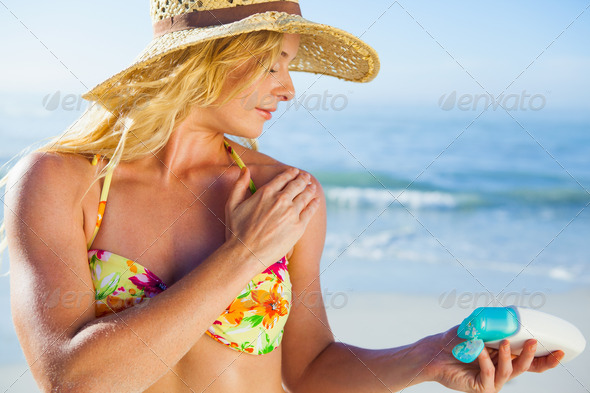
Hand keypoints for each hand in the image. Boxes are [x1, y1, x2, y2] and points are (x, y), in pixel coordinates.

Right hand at [224, 166, 318, 266]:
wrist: (245, 254)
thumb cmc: (236, 231)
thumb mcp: (232, 204)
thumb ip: (239, 185)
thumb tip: (245, 169)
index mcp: (266, 193)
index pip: (283, 178)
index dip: (291, 173)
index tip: (295, 172)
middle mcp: (280, 200)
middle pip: (297, 184)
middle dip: (302, 179)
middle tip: (306, 177)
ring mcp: (291, 213)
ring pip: (305, 195)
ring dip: (309, 189)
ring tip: (312, 187)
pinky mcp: (299, 226)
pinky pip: (310, 210)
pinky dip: (314, 203)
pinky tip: (316, 201)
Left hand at [423, 326, 563, 391]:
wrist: (435, 351)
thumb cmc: (456, 339)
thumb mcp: (477, 328)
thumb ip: (494, 323)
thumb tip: (508, 313)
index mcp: (505, 357)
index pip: (530, 361)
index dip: (546, 358)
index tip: (561, 351)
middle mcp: (502, 370)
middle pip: (526, 368)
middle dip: (532, 356)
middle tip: (533, 341)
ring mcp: (492, 380)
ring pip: (509, 371)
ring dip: (507, 356)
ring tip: (503, 342)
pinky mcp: (481, 387)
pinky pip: (489, 374)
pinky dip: (484, 360)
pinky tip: (478, 350)